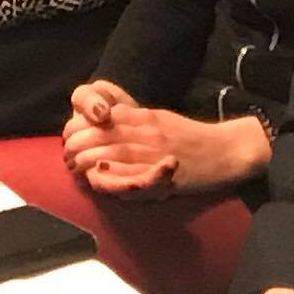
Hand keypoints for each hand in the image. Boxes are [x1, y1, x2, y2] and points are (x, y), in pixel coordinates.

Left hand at [66, 93, 267, 196]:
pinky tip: (98, 177)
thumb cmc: (193, 137)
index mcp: (144, 117)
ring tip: (75, 168)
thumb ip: (135, 121)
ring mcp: (155, 151)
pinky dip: (113, 176)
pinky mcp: (164, 172)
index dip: (80, 127)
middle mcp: (147, 130)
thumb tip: (107, 122)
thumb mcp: (160, 120)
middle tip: (67, 157)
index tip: (70, 138)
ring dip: (88, 161)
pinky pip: (132, 173)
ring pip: (112, 152)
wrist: (226, 150)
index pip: (102, 118)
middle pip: (101, 134)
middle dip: (78, 145)